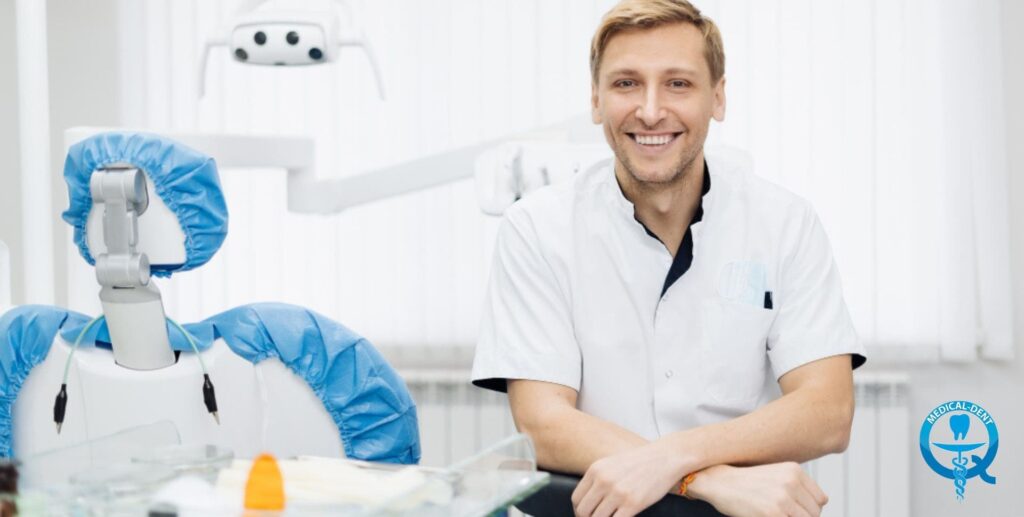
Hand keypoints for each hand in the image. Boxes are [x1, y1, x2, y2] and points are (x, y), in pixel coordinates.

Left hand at [570, 441, 687, 516]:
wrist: (665, 457)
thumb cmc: (639, 462)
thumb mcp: (611, 464)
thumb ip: (597, 480)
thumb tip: (587, 501)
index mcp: (595, 470)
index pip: (576, 499)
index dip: (579, 512)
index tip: (585, 515)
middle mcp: (603, 481)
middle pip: (583, 511)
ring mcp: (617, 493)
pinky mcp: (632, 503)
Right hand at [687, 462, 827, 516]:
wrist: (718, 482)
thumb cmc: (745, 482)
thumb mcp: (776, 475)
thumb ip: (796, 487)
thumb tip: (816, 508)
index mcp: (794, 471)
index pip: (821, 499)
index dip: (809, 508)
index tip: (794, 509)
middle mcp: (791, 482)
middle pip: (814, 513)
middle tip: (781, 513)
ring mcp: (783, 498)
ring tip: (773, 514)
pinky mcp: (773, 513)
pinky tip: (766, 515)